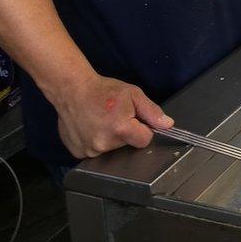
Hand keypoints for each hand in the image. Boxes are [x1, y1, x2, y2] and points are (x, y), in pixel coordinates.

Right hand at [54, 74, 172, 158]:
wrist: (72, 89)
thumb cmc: (103, 90)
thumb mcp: (133, 94)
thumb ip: (152, 111)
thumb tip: (168, 125)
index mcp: (121, 129)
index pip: (145, 140)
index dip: (143, 129)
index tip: (135, 119)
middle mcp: (104, 144)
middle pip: (127, 146)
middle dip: (126, 133)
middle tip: (115, 117)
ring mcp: (89, 150)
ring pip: (111, 150)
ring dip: (110, 138)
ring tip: (101, 121)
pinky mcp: (78, 152)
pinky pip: (95, 151)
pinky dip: (96, 142)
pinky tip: (92, 127)